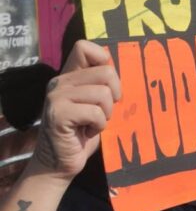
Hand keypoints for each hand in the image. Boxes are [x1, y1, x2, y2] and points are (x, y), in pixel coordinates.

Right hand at [30, 40, 120, 181]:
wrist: (60, 163)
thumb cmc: (82, 133)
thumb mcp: (94, 103)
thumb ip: (100, 84)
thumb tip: (124, 67)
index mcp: (68, 76)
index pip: (84, 47)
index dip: (104, 61)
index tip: (108, 85)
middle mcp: (59, 82)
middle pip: (106, 72)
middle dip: (113, 96)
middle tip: (102, 113)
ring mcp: (56, 97)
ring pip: (103, 94)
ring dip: (106, 114)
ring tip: (92, 123)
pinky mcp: (58, 114)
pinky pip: (96, 113)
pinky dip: (99, 126)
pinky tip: (86, 132)